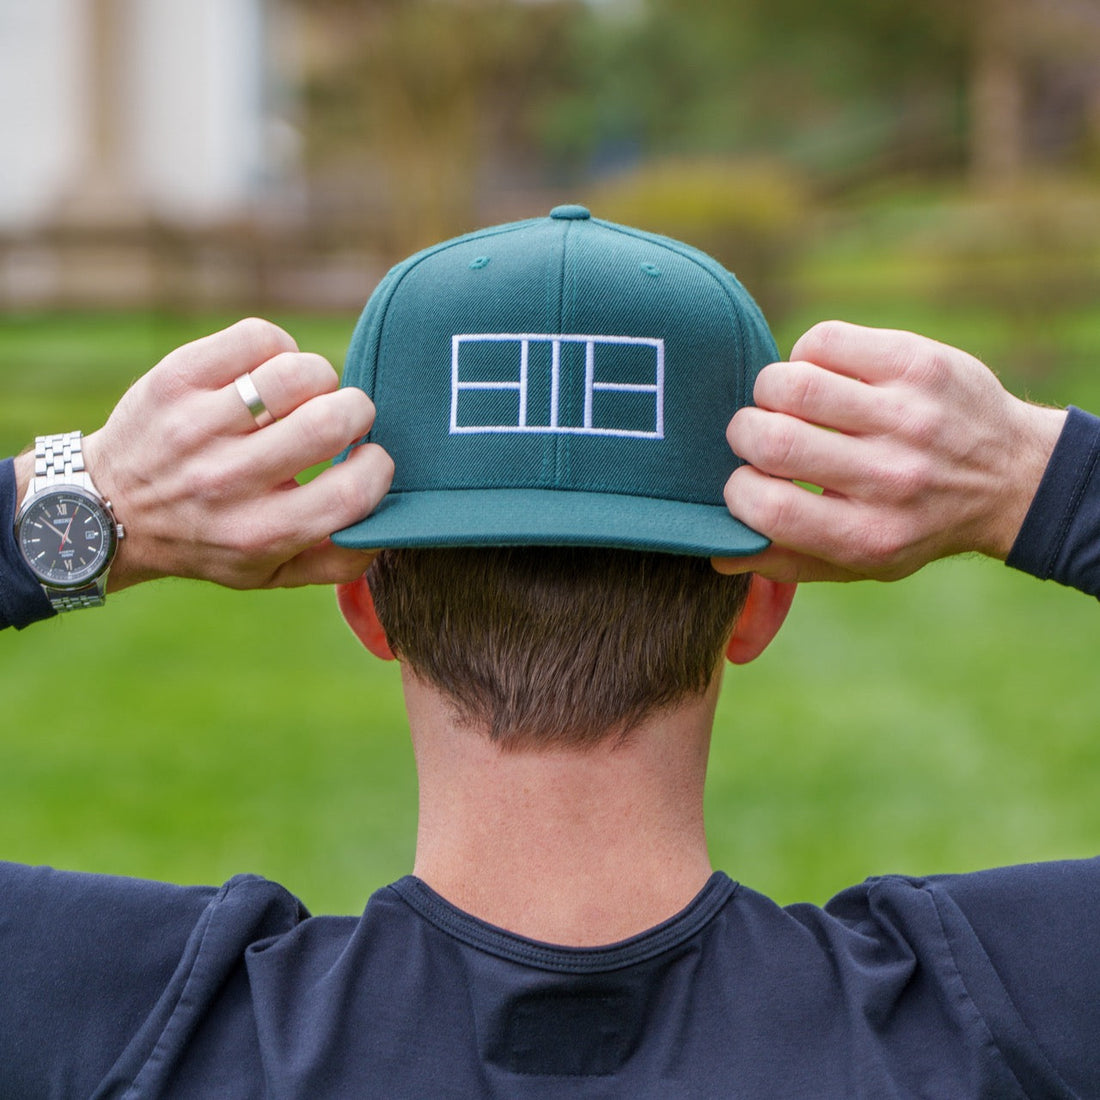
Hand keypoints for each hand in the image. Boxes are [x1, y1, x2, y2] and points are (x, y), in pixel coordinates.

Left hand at [60, 318, 390, 590]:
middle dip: (357, 411)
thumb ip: (338, 560)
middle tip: (343, 420)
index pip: (352, 491)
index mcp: (258, 532)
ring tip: (304, 396)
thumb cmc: (210, 540)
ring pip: (298, 372)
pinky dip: (279, 348)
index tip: (368, 459)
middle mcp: (226, 480)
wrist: (109, 510)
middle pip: (331, 420)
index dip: (377, 466)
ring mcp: (197, 425)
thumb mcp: (270, 575)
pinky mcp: (177, 378)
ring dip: (320, 378)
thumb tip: (391, 522)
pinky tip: (267, 372)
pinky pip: (258, 337)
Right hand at [714, 321, 1066, 582]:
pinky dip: (806, 354)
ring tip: (784, 402)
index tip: (746, 482)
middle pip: (773, 439)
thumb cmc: (915, 523)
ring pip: (794, 383)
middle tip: (755, 434)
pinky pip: (824, 341)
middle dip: (744, 432)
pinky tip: (823, 374)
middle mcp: (892, 477)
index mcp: (870, 535)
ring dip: (770, 390)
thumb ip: (787, 562)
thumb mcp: (862, 563)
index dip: (738, 489)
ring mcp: (908, 415)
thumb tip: (716, 552)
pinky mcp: (918, 363)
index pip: (767, 507)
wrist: (1012, 477)